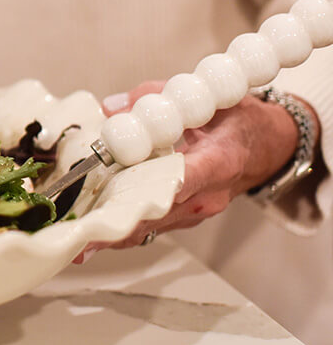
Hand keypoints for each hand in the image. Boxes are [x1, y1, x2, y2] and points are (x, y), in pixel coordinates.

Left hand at [72, 80, 303, 262]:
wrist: (267, 146)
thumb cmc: (236, 119)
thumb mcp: (203, 96)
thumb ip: (155, 97)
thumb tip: (112, 108)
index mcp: (218, 161)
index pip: (182, 181)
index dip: (147, 196)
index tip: (118, 210)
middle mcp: (207, 195)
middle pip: (156, 214)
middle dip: (116, 227)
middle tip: (81, 237)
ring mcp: (197, 211)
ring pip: (150, 227)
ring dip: (113, 236)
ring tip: (76, 247)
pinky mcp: (187, 217)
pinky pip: (152, 227)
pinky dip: (123, 230)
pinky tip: (92, 239)